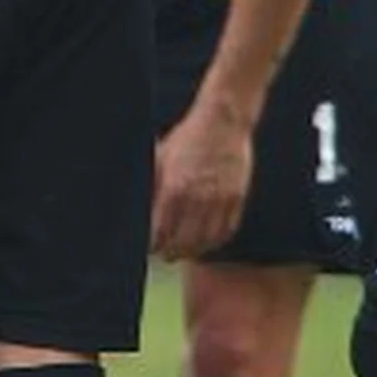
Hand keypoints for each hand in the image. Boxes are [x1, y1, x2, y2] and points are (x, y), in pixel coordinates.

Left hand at [149, 99, 253, 264]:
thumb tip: (139, 208)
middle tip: (165, 255)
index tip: (148, 248)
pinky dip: (216, 241)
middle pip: (183, 242)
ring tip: (184, 252)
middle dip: (171, 252)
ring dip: (193, 251)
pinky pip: (227, 230)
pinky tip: (207, 242)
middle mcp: (197, 197)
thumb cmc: (186, 137)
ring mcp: (220, 199)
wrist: (223, 121)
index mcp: (174, 188)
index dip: (153, 244)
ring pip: (206, 241)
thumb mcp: (161, 157)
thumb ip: (151, 184)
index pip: (160, 231)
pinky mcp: (237, 197)